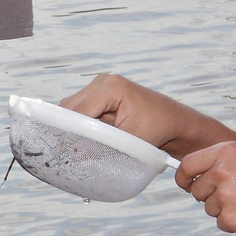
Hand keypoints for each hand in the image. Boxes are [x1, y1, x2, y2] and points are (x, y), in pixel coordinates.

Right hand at [61, 72, 235, 159]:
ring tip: (80, 146)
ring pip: (71, 110)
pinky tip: (87, 139)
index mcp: (111, 87)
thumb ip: (102, 145)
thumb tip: (73, 155)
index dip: (68, 132)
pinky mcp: (99, 95)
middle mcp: (102, 81)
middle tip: (67, 153)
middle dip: (69, 129)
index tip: (61, 152)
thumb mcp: (131, 141)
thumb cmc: (159, 129)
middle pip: (69, 108)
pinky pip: (80, 111)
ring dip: (75, 127)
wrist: (175, 122)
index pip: (77, 111)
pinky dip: (81, 126)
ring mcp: (100, 86)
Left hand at [176, 140, 235, 235]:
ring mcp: (224, 196)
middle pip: (196, 190)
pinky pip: (221, 223)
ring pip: (209, 208)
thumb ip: (225, 162)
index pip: (188, 165)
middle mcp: (221, 171)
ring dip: (224, 209)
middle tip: (235, 195)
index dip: (183, 178)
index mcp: (226, 151)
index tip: (185, 184)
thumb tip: (199, 174)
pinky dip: (235, 222)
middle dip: (209, 195)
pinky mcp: (229, 218)